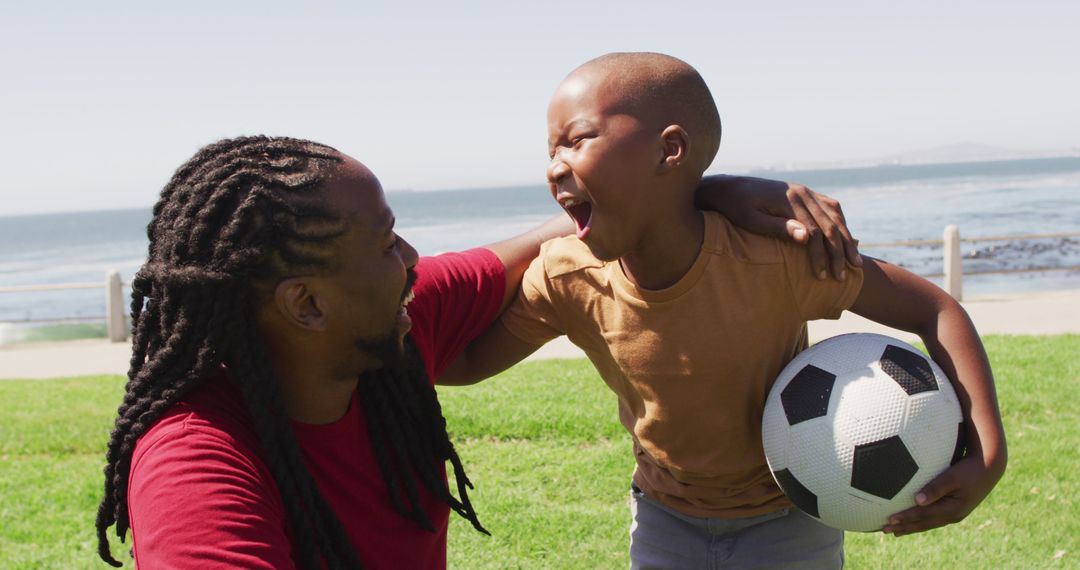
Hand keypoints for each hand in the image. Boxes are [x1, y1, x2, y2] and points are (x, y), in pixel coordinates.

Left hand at [697, 175, 861, 279]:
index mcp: (790, 199)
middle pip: (830, 224)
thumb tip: (807, 237)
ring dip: (847, 240)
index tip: (823, 277)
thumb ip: (778, 228)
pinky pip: (831, 208)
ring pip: (835, 216)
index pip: (814, 231)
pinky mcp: (805, 194)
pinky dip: (841, 225)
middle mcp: (802, 192)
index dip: (821, 255)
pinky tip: (847, 240)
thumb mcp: (752, 220)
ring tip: (855, 263)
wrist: (729, 188)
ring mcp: (806, 192)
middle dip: (839, 252)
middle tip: (843, 277)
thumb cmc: (736, 208)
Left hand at [881, 453, 1003, 535]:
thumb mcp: (953, 477)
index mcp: (953, 509)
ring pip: (928, 523)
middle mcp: (953, 515)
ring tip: (895, 531)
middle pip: (924, 524)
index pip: (923, 515)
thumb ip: (935, 487)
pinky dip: (920, 521)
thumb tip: (917, 500)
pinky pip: (933, 518)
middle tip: (884, 530)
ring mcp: (954, 514)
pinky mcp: (954, 509)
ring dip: (911, 527)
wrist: (989, 468)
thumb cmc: (969, 469)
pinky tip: (911, 521)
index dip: (906, 518)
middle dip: (904, 527)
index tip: (889, 520)